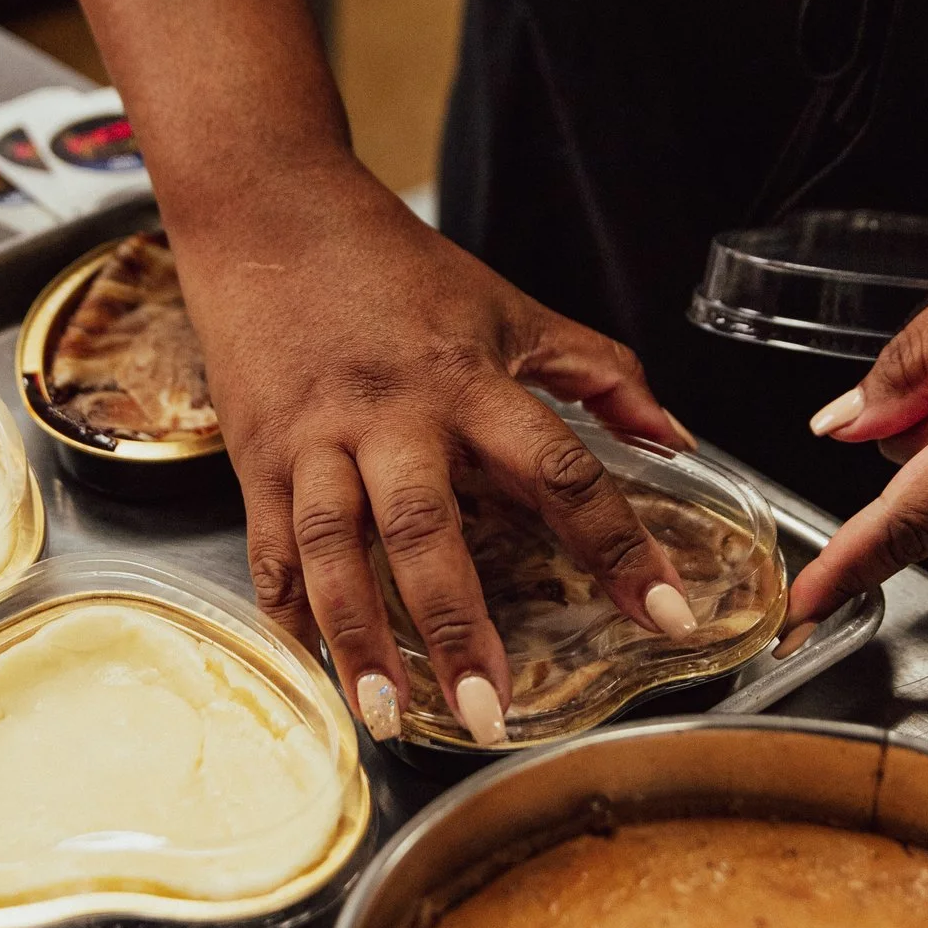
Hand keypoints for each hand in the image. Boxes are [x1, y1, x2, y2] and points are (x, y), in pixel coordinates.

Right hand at [167, 162, 698, 744]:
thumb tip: (673, 435)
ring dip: (362, 641)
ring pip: (333, 552)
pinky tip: (316, 676)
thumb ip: (596, 372)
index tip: (665, 615)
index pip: (561, 471)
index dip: (619, 547)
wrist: (267, 209)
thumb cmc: (392, 266)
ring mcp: (313, 441)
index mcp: (467, 380)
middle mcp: (389, 416)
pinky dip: (291, 618)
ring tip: (391, 718)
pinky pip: (270, 551)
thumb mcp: (508, 307)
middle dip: (459, 627)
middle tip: (492, 712)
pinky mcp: (254, 458)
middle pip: (425, 530)